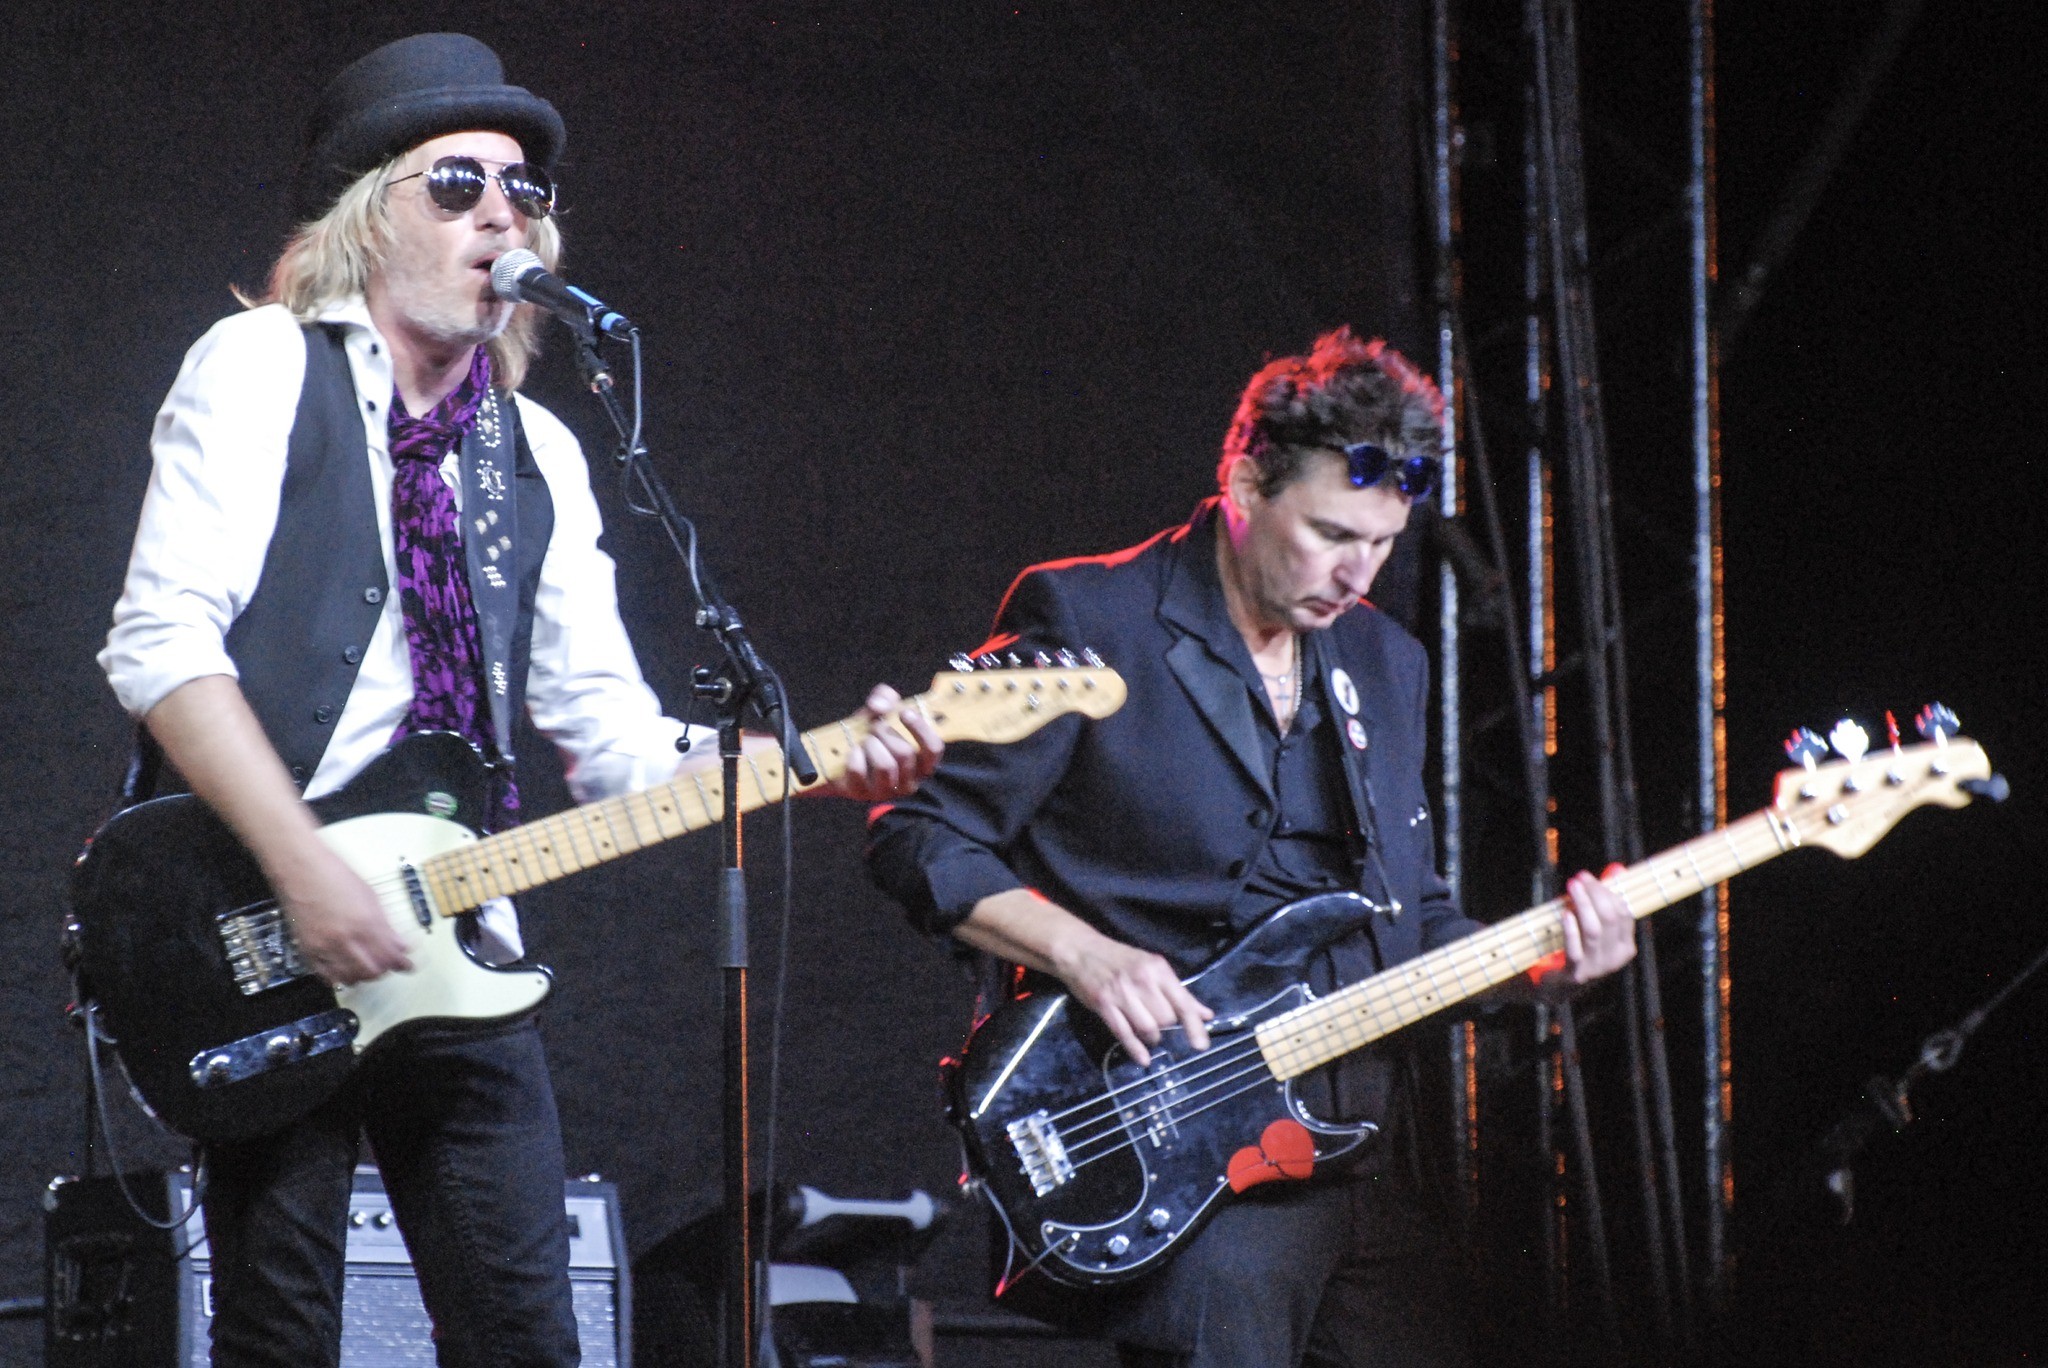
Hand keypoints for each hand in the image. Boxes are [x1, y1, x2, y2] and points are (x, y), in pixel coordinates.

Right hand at [270, 843, 412, 986]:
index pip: (390, 956)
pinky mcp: (307, 949)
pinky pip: (327, 976)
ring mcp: (324, 946)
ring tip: (368, 966)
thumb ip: (386, 925)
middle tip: (388, 964)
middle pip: (372, 971)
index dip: (402, 963)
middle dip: (384, 969)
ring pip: (350, 977)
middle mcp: (345, 938)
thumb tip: (401, 944)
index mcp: (365, 922)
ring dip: (363, 975)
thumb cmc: (335, 875)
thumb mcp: (370, 896)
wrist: (301, 868)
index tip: (407, 965)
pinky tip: (346, 969)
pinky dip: (340, 976)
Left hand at [824, 683, 943, 800]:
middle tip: (875, 726)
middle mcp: (908, 780)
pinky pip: (859, 770)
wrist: (837, 755)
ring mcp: (885, 791)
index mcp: (921, 762)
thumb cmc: (867, 734)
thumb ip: (884, 697)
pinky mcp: (862, 794)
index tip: (904, 712)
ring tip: (864, 739)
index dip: (921, 729)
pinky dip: (853, 754)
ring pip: (886, 765)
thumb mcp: (878, 711)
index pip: (933, 749)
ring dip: (872, 744)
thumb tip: (880, 706)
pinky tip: (853, 750)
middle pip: (906, 754)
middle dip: (887, 732)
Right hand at [1053, 932, 1214, 1066]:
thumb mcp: (1152, 968)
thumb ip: (1179, 992)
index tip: (1201, 1045)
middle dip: (1166, 1027)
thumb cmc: (1119, 959)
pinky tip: (1143, 1059)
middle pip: (1166, 1019)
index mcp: (1158, 969)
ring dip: (1152, 1037)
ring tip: (1149, 1034)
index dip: (1194, 1026)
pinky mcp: (1103, 1004)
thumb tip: (1206, 1014)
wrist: (1080, 950)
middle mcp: (1142, 980)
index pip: (1182, 1002)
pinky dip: (1135, 1049)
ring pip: (1148, 1028)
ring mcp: (1121, 993)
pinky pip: (1124, 1033)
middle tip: (1158, 1023)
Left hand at [1536, 868, 1636, 993]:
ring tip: (1572, 887)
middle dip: (1595, 893)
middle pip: (1610, 918)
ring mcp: (1596, 968)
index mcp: (1625, 947)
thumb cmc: (1577, 948)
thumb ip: (1606, 899)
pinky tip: (1565, 913)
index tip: (1588, 877)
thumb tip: (1617, 868)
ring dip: (1583, 904)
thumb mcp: (1595, 924)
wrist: (1557, 986)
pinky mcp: (1576, 974)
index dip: (1606, 891)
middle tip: (1578, 878)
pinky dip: (1571, 929)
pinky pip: (1575, 949)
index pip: (1623, 913)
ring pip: (1594, 930)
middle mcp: (1615, 959)